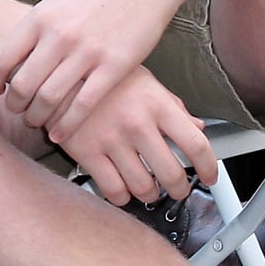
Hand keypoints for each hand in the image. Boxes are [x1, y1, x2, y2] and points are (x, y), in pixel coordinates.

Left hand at [0, 0, 178, 139]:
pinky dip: (67, 125)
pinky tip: (60, 134)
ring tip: (35, 122)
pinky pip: (83, 105)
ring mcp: (86, 52)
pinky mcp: (114, 67)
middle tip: (16, 110)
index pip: (0, 58)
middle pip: (21, 84)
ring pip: (49, 99)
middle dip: (14, 104)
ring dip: (36, 117)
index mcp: (39, 18)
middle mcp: (58, 36)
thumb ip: (37, 27)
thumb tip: (16, 52)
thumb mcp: (57, 1)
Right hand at [52, 66, 214, 204]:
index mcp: (157, 104)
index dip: (209, 168)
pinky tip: (122, 188)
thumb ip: (173, 105)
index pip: (197, 145)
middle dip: (178, 189)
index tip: (209, 176)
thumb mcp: (144, 81)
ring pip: (143, 187)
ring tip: (149, 189)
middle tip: (176, 189)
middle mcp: (137, 123)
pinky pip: (113, 190)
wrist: (55, 69)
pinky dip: (122, 196)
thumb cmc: (102, 74)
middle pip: (172, 174)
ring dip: (150, 194)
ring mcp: (111, 139)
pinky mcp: (86, 152)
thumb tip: (197, 126)